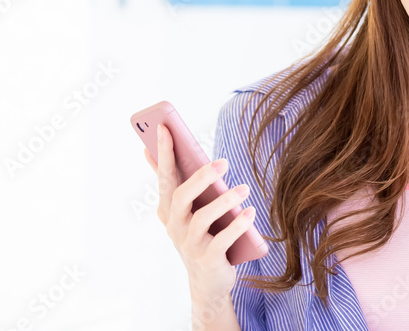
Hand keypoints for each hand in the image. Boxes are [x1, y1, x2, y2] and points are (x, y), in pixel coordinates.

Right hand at [146, 124, 256, 305]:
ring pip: (203, 217)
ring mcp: (189, 243)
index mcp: (168, 208)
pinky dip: (237, 225)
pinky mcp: (207, 258)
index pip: (164, 176)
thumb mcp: (188, 209)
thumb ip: (179, 181)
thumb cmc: (200, 235)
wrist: (208, 282)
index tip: (164, 127)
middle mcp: (175, 225)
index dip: (163, 152)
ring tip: (245, 188)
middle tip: (223, 162)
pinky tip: (250, 212)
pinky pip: (222, 240)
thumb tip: (157, 149)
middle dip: (200, 176)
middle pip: (181, 195)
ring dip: (226, 200)